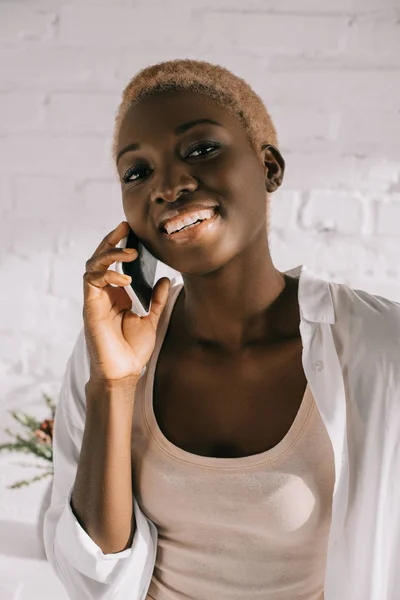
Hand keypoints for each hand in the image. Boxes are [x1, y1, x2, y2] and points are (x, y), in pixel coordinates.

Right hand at [83, 221, 170, 383]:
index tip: (131, 230)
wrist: (124, 372)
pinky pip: (91, 282)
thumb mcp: (151, 319)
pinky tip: (124, 279)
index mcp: (117, 294)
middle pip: (99, 258)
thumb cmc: (133, 349)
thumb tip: (166, 279)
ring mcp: (95, 299)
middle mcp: (103, 293)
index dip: (119, 244)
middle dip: (110, 240)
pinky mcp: (90, 307)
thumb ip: (157, 300)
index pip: (113, 262)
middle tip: (125, 227)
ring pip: (93, 265)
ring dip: (110, 254)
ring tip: (130, 253)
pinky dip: (107, 275)